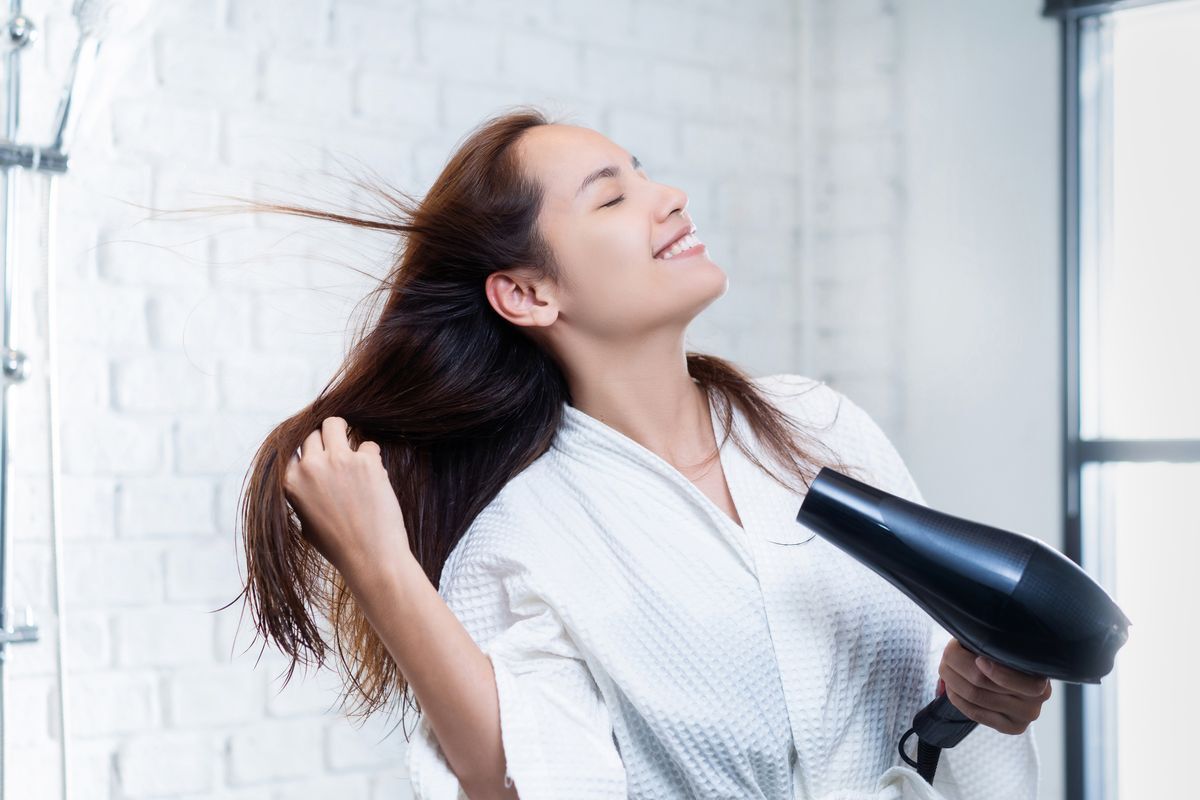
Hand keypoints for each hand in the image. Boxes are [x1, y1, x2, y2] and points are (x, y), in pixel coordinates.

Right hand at [283, 416, 410, 577]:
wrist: (371, 558)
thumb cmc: (338, 545)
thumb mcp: (305, 521)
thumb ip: (303, 492)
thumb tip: (307, 470)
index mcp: (290, 481)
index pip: (291, 448)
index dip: (306, 452)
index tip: (317, 456)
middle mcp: (310, 467)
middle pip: (313, 433)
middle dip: (326, 442)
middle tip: (339, 457)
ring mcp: (338, 461)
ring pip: (335, 423)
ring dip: (344, 433)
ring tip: (354, 452)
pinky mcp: (366, 462)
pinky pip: (369, 445)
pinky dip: (372, 458)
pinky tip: (374, 477)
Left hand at [937, 638, 1051, 734]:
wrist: (1017, 674)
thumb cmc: (1007, 652)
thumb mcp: (1005, 642)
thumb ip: (991, 642)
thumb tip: (964, 643)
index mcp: (1040, 670)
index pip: (1014, 678)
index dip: (992, 670)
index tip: (977, 658)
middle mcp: (1040, 696)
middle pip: (982, 681)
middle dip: (957, 663)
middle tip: (948, 654)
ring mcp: (1026, 715)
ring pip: (975, 696)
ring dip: (952, 680)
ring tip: (946, 668)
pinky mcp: (1012, 727)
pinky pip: (975, 714)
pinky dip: (957, 699)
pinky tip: (951, 688)